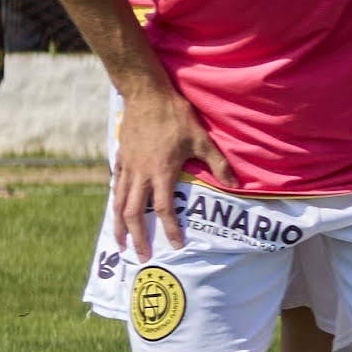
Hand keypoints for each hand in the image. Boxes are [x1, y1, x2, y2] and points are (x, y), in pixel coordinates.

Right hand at [107, 78, 223, 257]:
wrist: (146, 95)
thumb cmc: (176, 117)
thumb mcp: (202, 139)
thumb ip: (218, 164)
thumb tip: (236, 185)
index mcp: (161, 173)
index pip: (165, 209)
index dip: (171, 230)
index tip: (176, 245)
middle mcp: (140, 174)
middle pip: (134, 213)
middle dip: (137, 237)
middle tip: (141, 255)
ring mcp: (127, 166)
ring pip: (119, 202)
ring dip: (118, 225)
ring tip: (119, 243)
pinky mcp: (120, 157)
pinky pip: (115, 185)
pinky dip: (115, 201)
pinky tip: (116, 209)